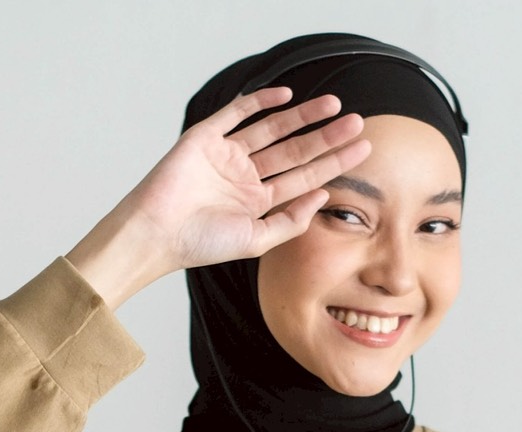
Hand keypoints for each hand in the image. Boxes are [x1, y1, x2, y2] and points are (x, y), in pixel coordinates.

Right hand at [66, 87, 370, 306]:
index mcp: (258, 202)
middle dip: (326, 137)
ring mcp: (227, 155)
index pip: (304, 177)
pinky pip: (236, 113)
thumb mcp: (257, 240)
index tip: (363, 150)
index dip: (334, 163)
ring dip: (303, 116)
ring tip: (334, 105)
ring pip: (273, 129)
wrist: (158, 232)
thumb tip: (323, 195)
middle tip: (357, 123)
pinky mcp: (206, 137)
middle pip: (295, 150)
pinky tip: (287, 97)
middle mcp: (246, 177)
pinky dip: (260, 102)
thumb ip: (290, 221)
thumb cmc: (202, 245)